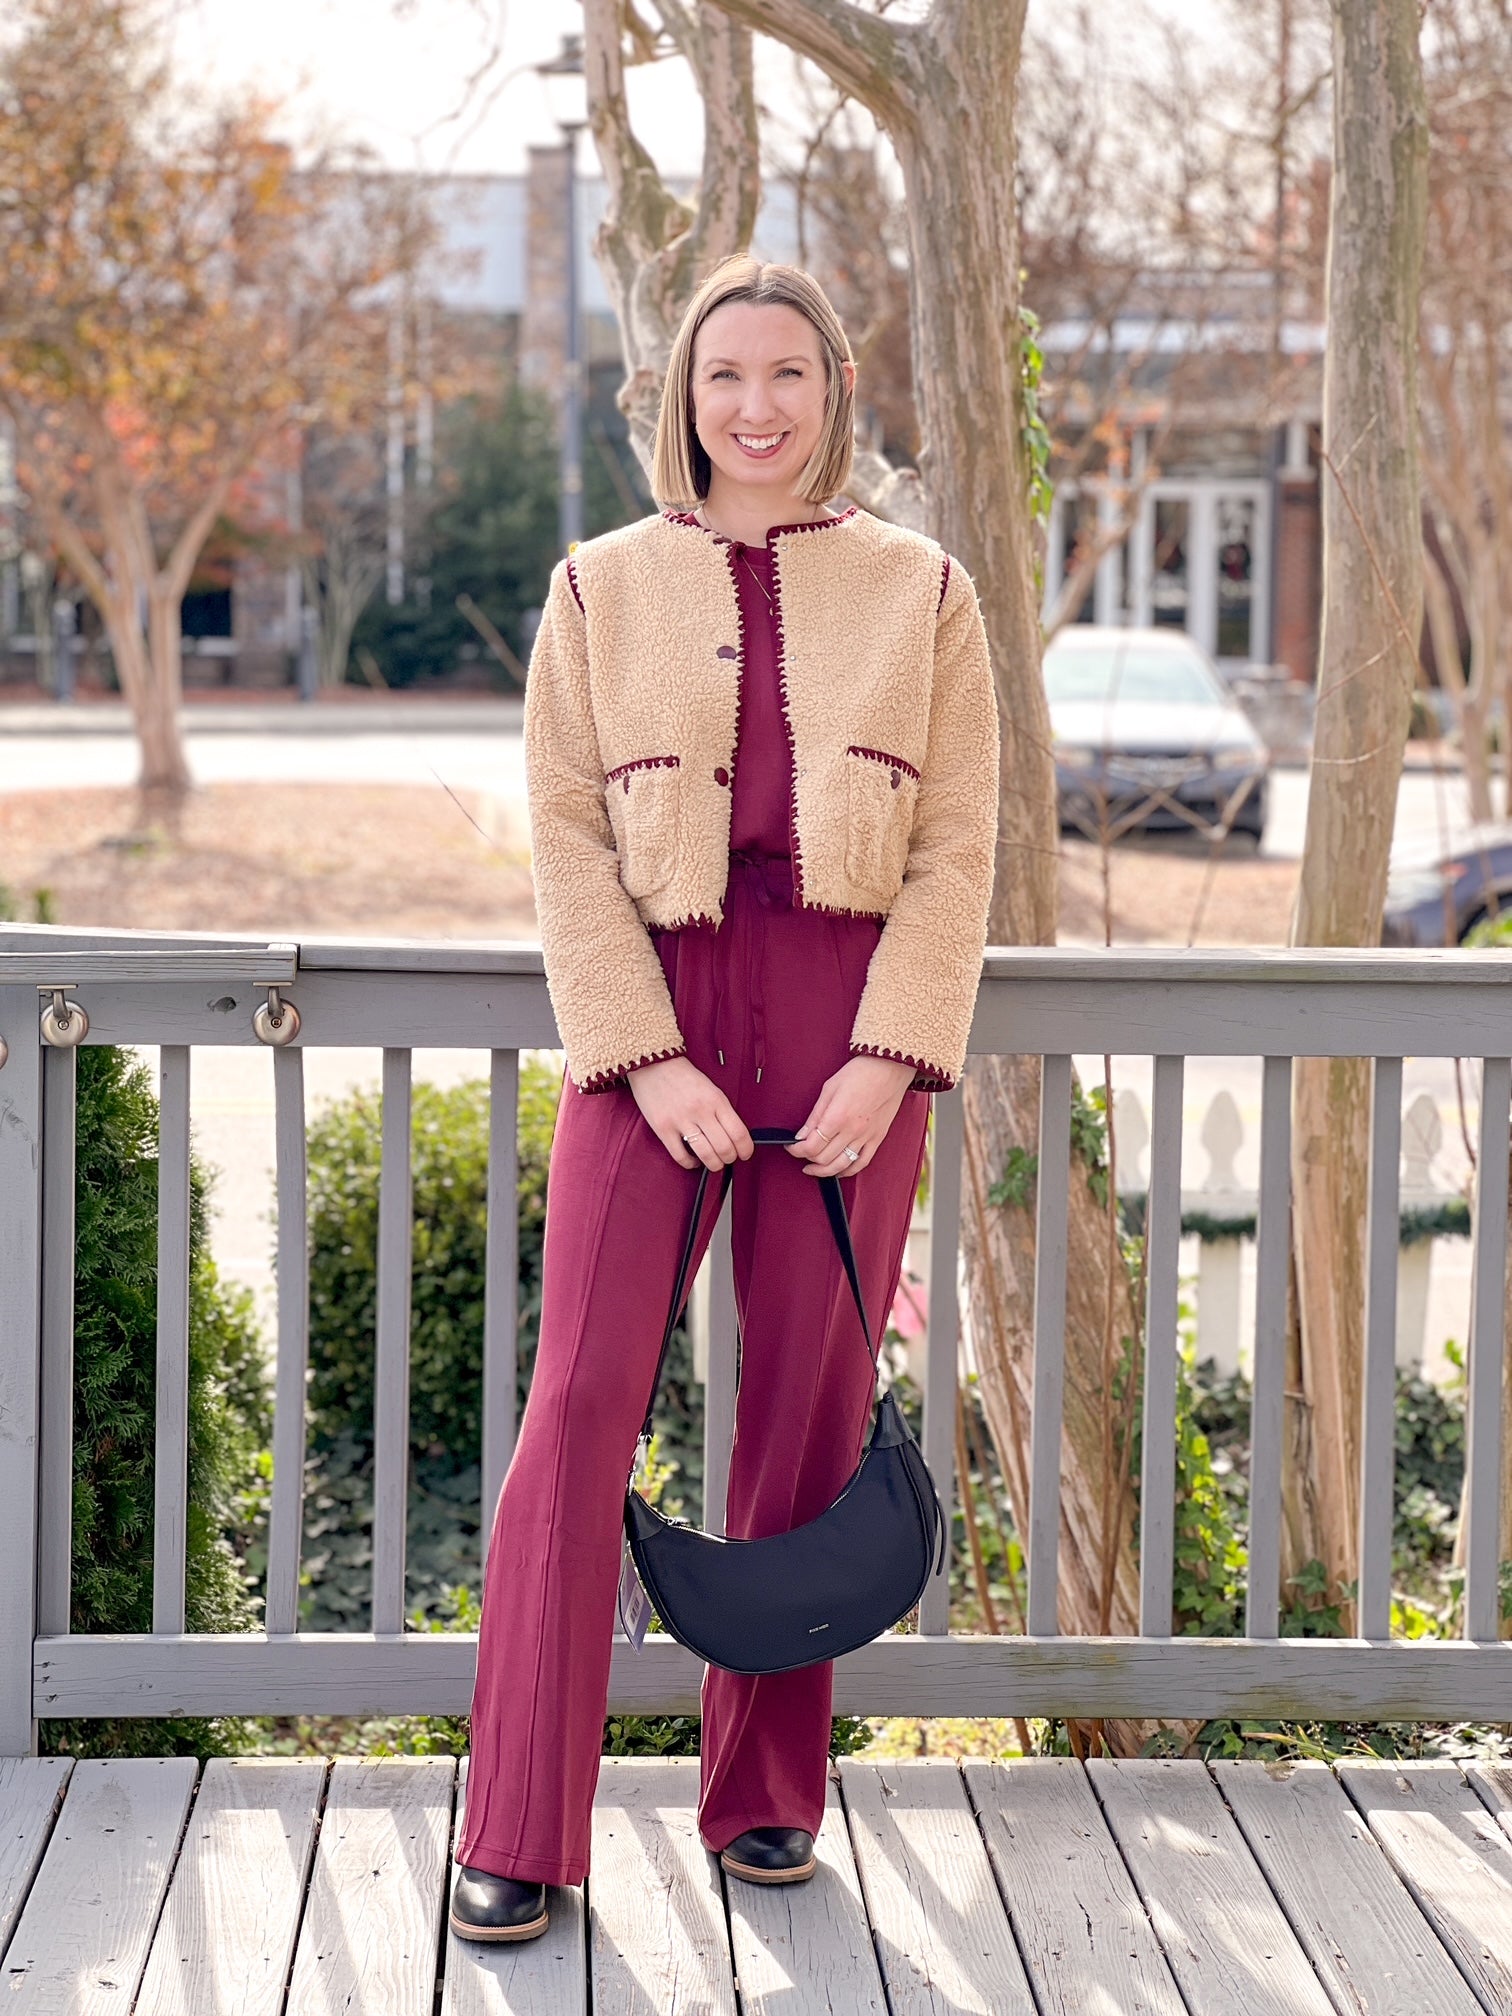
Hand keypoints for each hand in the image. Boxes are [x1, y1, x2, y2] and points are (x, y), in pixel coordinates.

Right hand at [627, 1054, 754, 1170]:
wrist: (654, 1064)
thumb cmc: (683, 1076)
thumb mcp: (711, 1089)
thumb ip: (722, 1110)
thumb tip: (733, 1136)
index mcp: (716, 1099)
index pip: (739, 1133)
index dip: (745, 1149)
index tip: (744, 1154)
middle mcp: (700, 1110)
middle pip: (724, 1147)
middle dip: (730, 1159)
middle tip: (728, 1158)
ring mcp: (681, 1120)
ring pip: (706, 1155)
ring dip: (714, 1164)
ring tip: (713, 1162)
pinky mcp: (663, 1128)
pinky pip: (680, 1156)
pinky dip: (690, 1163)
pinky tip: (693, 1161)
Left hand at [787, 1055, 915, 1176]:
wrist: (890, 1067)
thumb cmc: (861, 1072)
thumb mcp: (829, 1088)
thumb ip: (815, 1115)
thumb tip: (802, 1134)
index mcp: (837, 1117)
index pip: (811, 1146)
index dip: (796, 1150)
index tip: (791, 1146)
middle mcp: (852, 1131)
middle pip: (823, 1158)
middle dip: (807, 1159)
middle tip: (800, 1153)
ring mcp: (866, 1136)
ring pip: (841, 1165)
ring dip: (824, 1171)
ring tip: (813, 1168)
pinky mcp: (878, 1138)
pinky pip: (862, 1162)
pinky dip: (848, 1171)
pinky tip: (839, 1170)